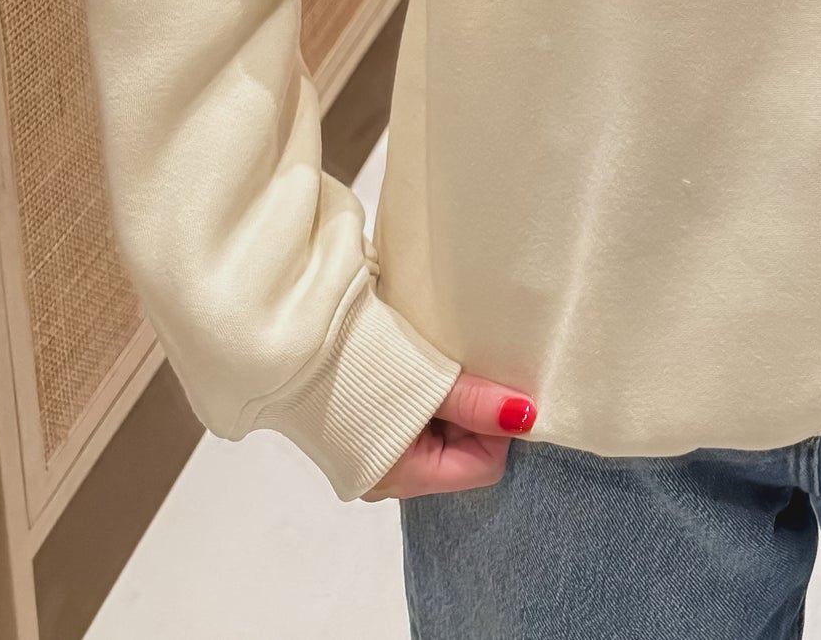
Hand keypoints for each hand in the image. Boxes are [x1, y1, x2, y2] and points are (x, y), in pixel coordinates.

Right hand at [363, 371, 535, 500]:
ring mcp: (373, 459)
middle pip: (462, 455)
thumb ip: (477, 403)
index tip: (493, 385)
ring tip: (437, 369)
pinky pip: (415, 427)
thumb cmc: (360, 361)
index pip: (483, 467)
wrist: (293, 340)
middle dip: (473, 415)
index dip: (497, 427)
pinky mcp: (363, 435)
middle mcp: (387, 480)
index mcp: (403, 478)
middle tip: (464, 372)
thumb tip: (526, 417)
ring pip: (440, 439)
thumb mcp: (427, 381)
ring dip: (449, 405)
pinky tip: (418, 372)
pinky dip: (426, 401)